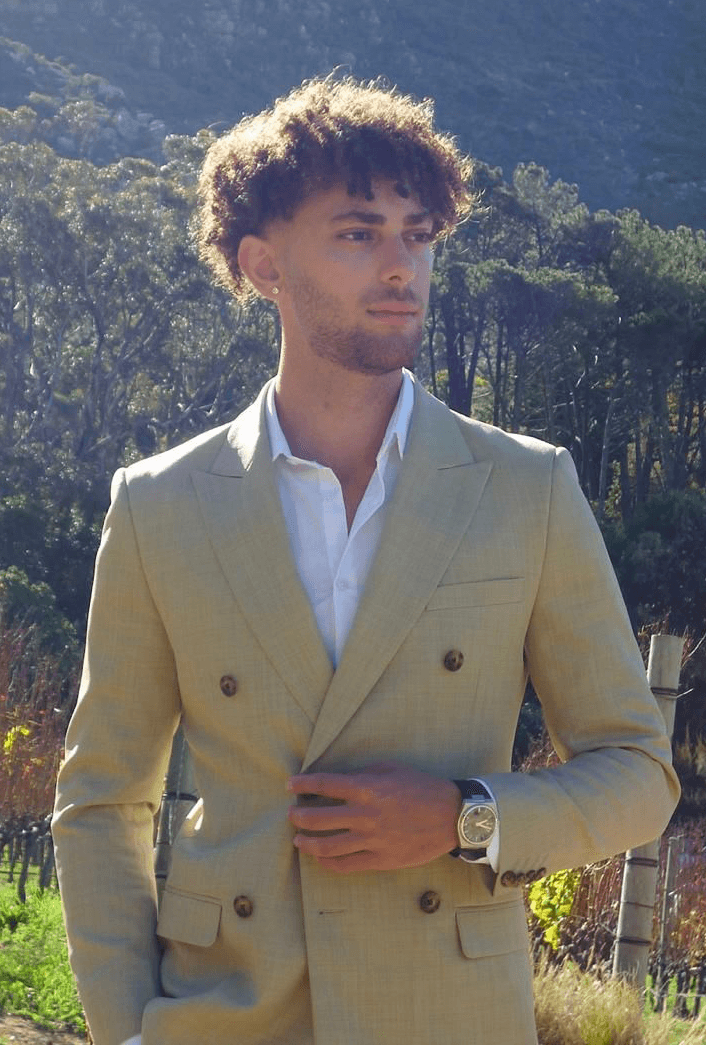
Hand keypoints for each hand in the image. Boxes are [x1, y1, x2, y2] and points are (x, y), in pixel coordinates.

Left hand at [287, 761, 460, 872]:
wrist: (451, 816)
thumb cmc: (421, 787)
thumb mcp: (392, 769)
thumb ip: (364, 774)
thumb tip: (339, 781)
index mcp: (368, 788)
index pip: (325, 784)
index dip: (303, 784)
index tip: (290, 785)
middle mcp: (366, 815)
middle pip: (319, 818)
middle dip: (299, 816)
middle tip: (292, 814)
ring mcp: (372, 840)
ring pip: (328, 846)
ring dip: (307, 842)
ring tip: (298, 839)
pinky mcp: (380, 859)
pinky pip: (346, 865)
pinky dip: (327, 862)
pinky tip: (319, 858)